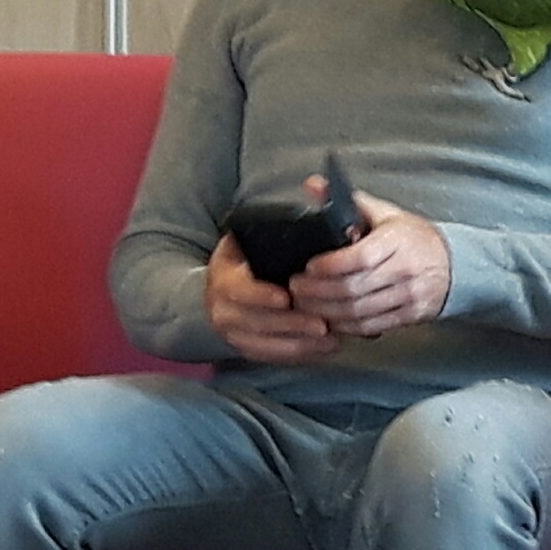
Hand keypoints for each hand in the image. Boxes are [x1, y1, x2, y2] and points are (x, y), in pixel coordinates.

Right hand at [205, 233, 339, 362]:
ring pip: (263, 345)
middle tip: (323, 325)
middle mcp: (219, 305)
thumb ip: (280, 221)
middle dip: (290, 326)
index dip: (261, 295)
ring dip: (299, 345)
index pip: (237, 288)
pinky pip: (269, 357)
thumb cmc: (252, 253)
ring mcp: (229, 330)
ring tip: (331, 340)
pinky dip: (297, 356)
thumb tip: (315, 192)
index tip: (288, 298)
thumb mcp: (254, 233)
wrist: (227, 280)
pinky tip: (323, 351)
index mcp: (222, 273)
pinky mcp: (243, 347)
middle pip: (253, 322)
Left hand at [289, 187, 450, 337]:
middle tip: (297, 289)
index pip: (360, 257)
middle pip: (354, 288)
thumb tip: (313, 184)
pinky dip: (346, 326)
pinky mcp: (410, 315)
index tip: (308, 267)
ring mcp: (409, 295)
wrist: (454, 265)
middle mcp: (405, 269)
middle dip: (319, 292)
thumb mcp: (385, 213)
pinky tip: (330, 319)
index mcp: (397, 240)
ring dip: (327, 312)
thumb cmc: (414, 238)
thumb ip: (349, 201)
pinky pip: (371, 326)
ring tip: (306, 306)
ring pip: (359, 311)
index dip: (329, 266)